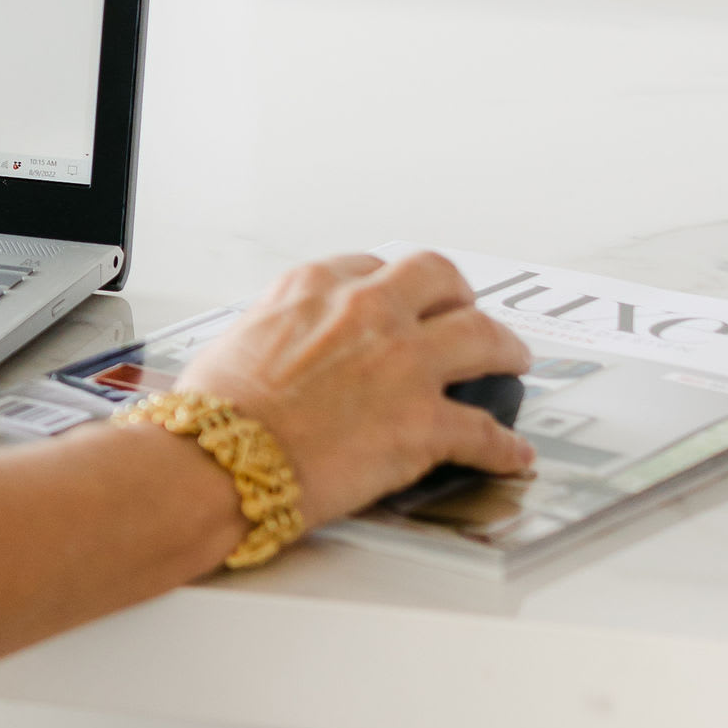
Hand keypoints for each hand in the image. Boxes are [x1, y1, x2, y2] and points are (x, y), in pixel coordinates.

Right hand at [175, 253, 535, 529]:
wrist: (219, 459)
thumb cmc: (214, 412)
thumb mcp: (239, 339)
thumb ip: (278, 332)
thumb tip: (284, 351)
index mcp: (315, 288)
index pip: (372, 268)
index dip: (394, 287)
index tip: (400, 301)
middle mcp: (367, 311)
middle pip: (440, 279)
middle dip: (460, 296)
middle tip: (466, 313)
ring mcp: (404, 364)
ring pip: (484, 337)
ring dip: (506, 349)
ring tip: (513, 359)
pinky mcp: (425, 423)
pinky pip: (485, 432)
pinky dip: (504, 447)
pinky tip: (512, 454)